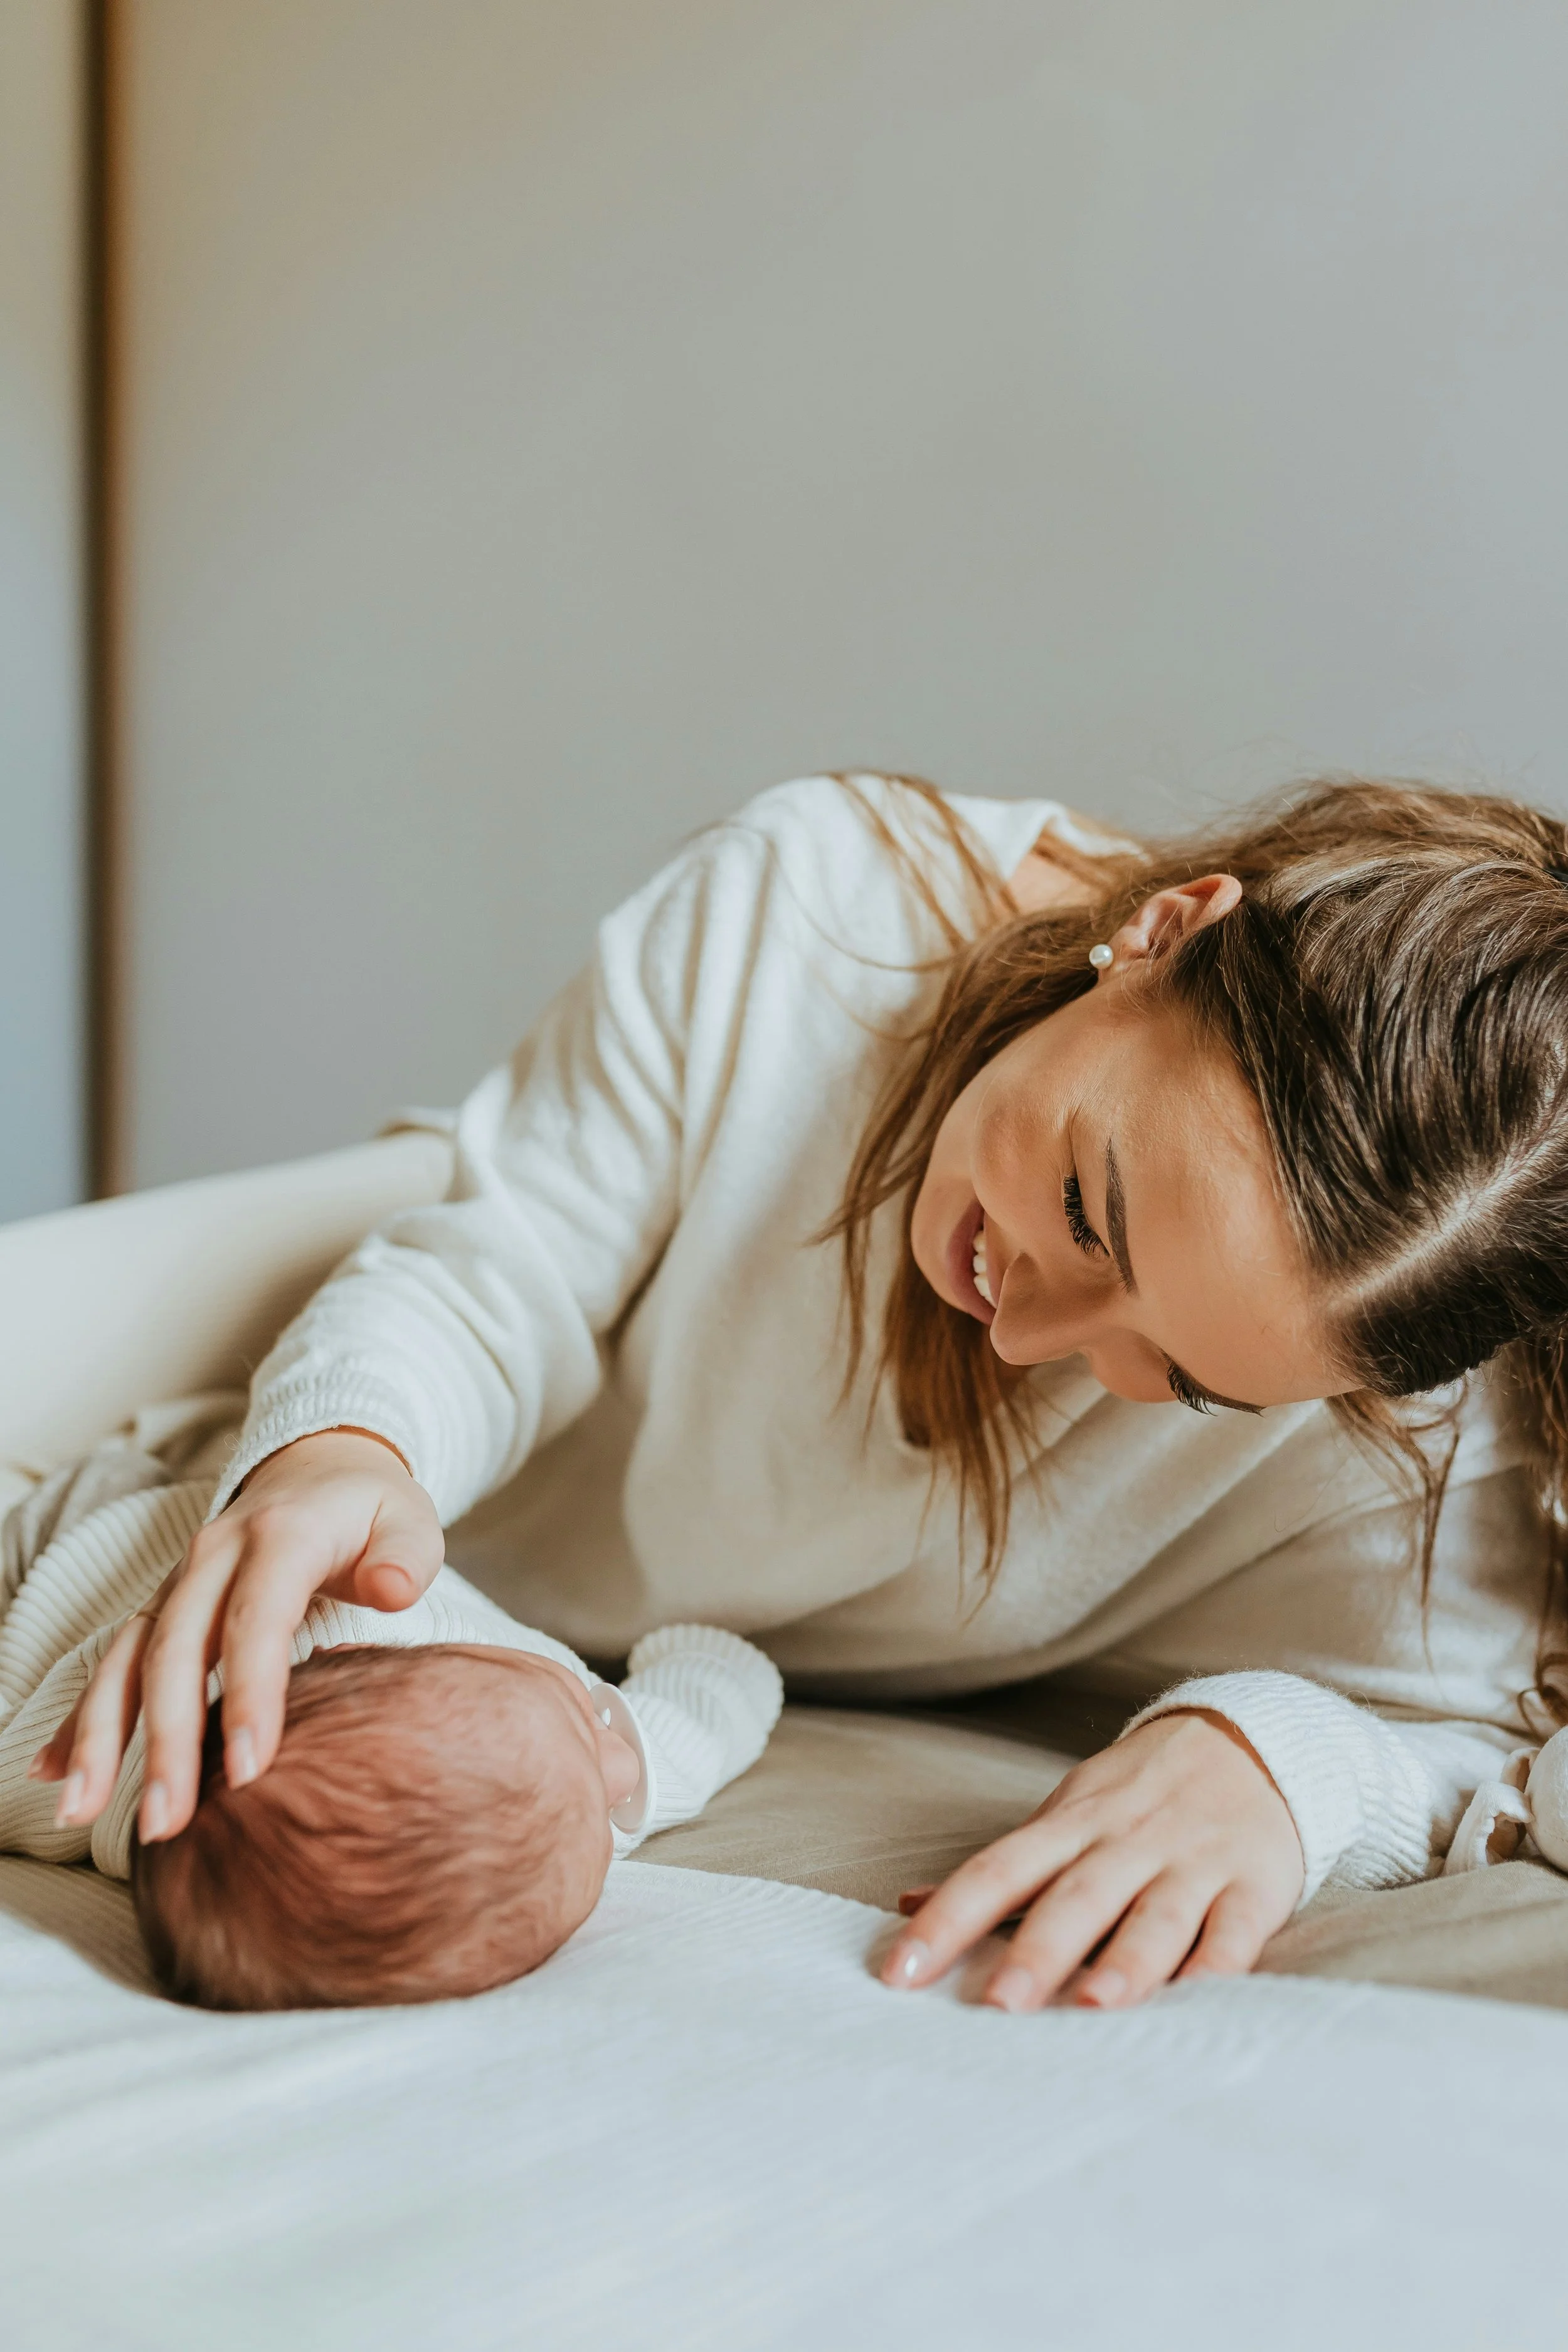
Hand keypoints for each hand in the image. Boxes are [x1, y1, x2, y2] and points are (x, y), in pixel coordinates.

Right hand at [30, 1429, 443, 1842]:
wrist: (318, 1467)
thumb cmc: (371, 1509)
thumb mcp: (408, 1518)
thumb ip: (406, 1554)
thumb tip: (394, 1588)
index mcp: (280, 1536)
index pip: (258, 1621)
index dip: (250, 1695)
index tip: (249, 1771)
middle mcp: (214, 1555)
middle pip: (177, 1650)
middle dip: (165, 1740)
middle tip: (165, 1821)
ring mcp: (180, 1582)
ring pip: (128, 1658)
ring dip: (101, 1735)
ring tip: (78, 1812)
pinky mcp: (163, 1607)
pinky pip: (113, 1660)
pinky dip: (82, 1715)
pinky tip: (55, 1771)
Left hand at [879, 1710, 1304, 2010]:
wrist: (1249, 1742)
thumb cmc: (1136, 1798)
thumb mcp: (1064, 1816)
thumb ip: (1001, 1869)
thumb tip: (907, 1903)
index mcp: (1070, 1827)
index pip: (997, 1871)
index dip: (947, 1918)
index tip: (901, 1972)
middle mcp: (1126, 1844)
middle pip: (1075, 1897)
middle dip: (1036, 1951)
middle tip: (997, 2005)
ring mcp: (1193, 1864)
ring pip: (1157, 1916)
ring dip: (1126, 1962)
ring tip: (1094, 2006)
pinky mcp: (1253, 1887)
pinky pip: (1235, 1932)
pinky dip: (1219, 1967)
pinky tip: (1198, 2002)